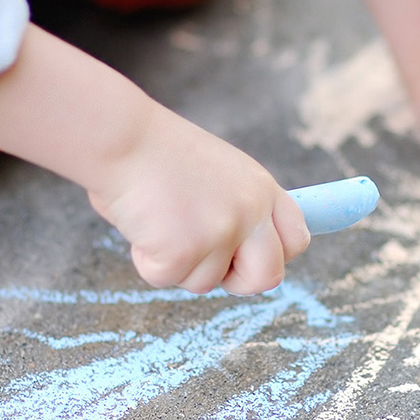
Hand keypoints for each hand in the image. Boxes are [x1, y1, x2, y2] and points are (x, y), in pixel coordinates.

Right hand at [85, 106, 310, 293]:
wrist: (121, 137)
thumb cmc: (156, 153)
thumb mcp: (218, 172)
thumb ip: (237, 208)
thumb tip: (238, 252)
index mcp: (261, 189)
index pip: (297, 239)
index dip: (275, 256)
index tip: (248, 258)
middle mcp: (250, 212)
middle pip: (267, 277)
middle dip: (236, 281)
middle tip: (202, 260)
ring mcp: (220, 233)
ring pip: (205, 282)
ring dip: (177, 263)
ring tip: (157, 220)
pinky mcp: (183, 252)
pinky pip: (166, 278)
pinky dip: (147, 261)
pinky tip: (140, 224)